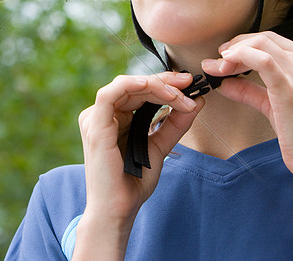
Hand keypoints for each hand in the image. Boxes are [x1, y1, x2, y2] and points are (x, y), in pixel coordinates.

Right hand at [77, 72, 202, 222]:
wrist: (119, 209)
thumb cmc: (134, 182)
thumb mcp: (160, 146)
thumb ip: (175, 124)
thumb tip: (197, 102)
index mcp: (114, 118)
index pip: (139, 91)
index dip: (164, 84)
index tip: (190, 85)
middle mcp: (102, 115)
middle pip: (134, 85)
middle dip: (164, 82)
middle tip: (189, 85)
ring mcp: (96, 119)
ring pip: (125, 85)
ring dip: (155, 86)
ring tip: (178, 95)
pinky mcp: (95, 125)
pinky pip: (110, 94)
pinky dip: (132, 85)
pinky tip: (153, 88)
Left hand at [200, 31, 292, 178]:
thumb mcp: (274, 105)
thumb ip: (250, 91)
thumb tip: (224, 83)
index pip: (272, 41)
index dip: (244, 45)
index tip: (225, 57)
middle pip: (264, 39)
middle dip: (236, 46)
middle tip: (218, 61)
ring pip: (261, 44)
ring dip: (233, 52)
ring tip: (218, 67)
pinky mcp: (290, 87)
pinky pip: (262, 60)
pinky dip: (240, 57)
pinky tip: (225, 67)